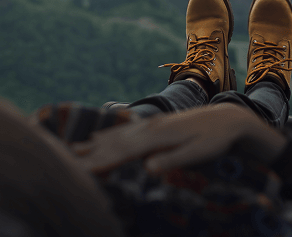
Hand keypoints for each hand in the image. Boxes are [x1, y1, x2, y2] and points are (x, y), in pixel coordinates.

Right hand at [71, 103, 286, 174]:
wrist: (229, 119)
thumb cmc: (215, 140)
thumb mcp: (199, 152)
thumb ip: (173, 159)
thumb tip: (148, 167)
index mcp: (157, 137)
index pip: (122, 153)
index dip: (100, 163)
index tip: (80, 173)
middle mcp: (149, 129)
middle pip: (112, 144)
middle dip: (87, 155)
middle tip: (62, 164)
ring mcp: (150, 126)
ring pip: (115, 137)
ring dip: (92, 145)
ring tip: (70, 152)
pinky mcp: (154, 126)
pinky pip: (123, 132)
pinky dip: (106, 137)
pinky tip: (96, 139)